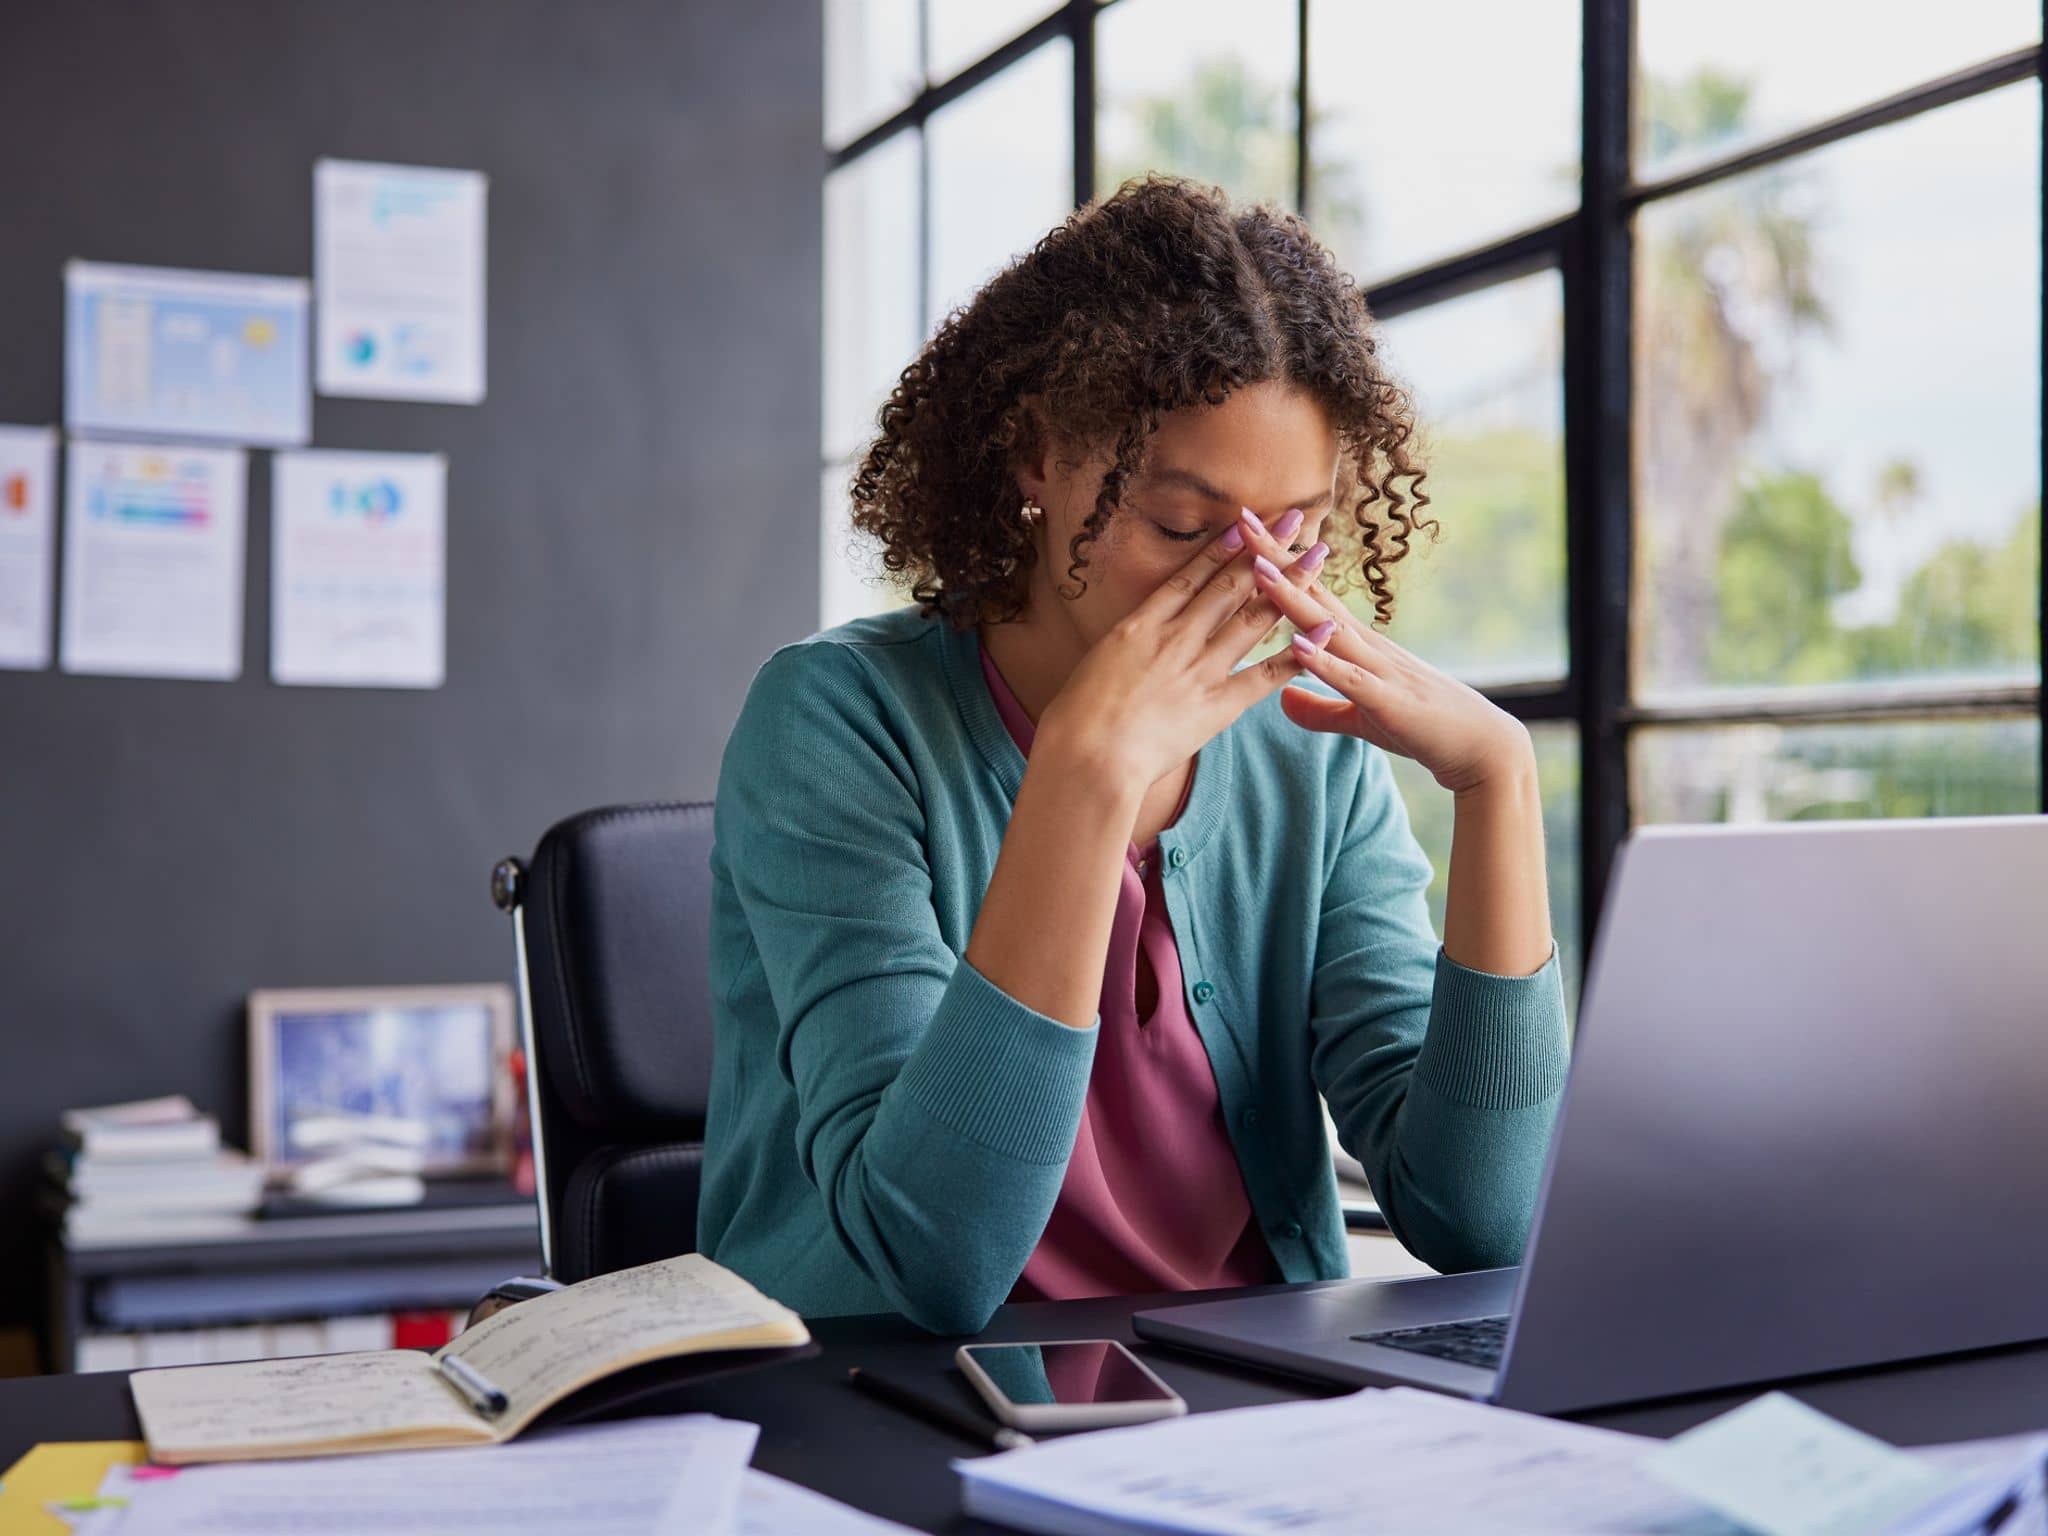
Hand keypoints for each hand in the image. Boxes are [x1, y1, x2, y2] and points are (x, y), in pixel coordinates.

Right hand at [1036, 507, 1327, 790]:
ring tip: (1315, 558)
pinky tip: (1323, 631)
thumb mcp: (1093, 667)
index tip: (1244, 523)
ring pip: (1253, 618)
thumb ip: (1123, 649)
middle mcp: (1176, 638)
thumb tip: (1131, 640)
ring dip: (1289, 585)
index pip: (1189, 578)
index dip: (1221, 549)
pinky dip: (1297, 651)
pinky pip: (1264, 674)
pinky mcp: (1218, 705)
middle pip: (1229, 586)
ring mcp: (1200, 669)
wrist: (1088, 754)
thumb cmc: (1076, 718)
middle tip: (1293, 520)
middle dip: (1264, 550)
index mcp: (1141, 626)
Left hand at [1236, 511, 1534, 794]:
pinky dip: (1324, 662)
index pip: (1310, 596)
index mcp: (1356, 646)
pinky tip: (1298, 645)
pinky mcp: (1388, 701)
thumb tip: (1282, 699)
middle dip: (1277, 561)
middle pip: (1314, 596)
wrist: (1482, 748)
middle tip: (1242, 520)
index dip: (1277, 565)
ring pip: (1328, 628)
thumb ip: (1320, 707)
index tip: (1245, 532)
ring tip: (1259, 572)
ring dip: (1293, 600)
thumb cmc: (1424, 728)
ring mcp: (1379, 669)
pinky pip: (1350, 679)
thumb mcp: (1362, 717)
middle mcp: (1366, 646)